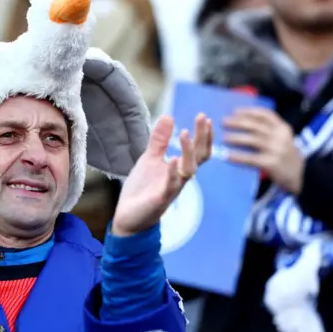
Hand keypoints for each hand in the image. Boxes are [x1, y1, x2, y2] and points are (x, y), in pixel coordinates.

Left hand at [112, 113, 212, 235]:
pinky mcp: (161, 199)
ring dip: (188, 151)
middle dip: (203, 138)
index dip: (204, 135)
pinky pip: (171, 185)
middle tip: (202, 118)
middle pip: (200, 157)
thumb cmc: (143, 188)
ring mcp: (172, 188)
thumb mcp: (150, 159)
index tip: (204, 116)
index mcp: (180, 168)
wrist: (128, 216)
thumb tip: (169, 116)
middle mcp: (181, 178)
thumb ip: (160, 140)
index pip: (199, 150)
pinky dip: (173, 172)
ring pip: (189, 170)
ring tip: (184, 133)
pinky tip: (173, 158)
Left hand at [222, 107, 304, 193]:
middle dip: (238, 122)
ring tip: (224, 138)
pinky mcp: (272, 163)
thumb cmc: (286, 157)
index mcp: (283, 128)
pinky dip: (238, 156)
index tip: (234, 111)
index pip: (265, 114)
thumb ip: (269, 132)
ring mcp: (277, 150)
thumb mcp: (283, 140)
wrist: (301, 177)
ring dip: (236, 138)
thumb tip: (242, 124)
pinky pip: (251, 158)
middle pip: (255, 125)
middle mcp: (280, 136)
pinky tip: (229, 156)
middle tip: (223, 122)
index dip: (248, 111)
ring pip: (252, 140)